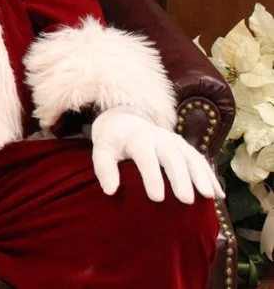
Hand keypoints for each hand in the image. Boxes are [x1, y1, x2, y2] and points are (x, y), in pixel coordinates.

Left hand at [91, 106, 223, 203]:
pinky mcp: (185, 146)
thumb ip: (104, 168)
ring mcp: (175, 141)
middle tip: (186, 200)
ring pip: (191, 157)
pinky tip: (219, 194)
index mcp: (137, 138)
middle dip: (180, 178)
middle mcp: (159, 137)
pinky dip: (211, 176)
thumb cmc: (113, 142)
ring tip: (209, 196)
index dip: (152, 177)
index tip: (157, 198)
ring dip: (201, 176)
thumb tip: (110, 191)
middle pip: (172, 156)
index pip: (146, 157)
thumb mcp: (102, 151)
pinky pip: (201, 160)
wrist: (126, 121)